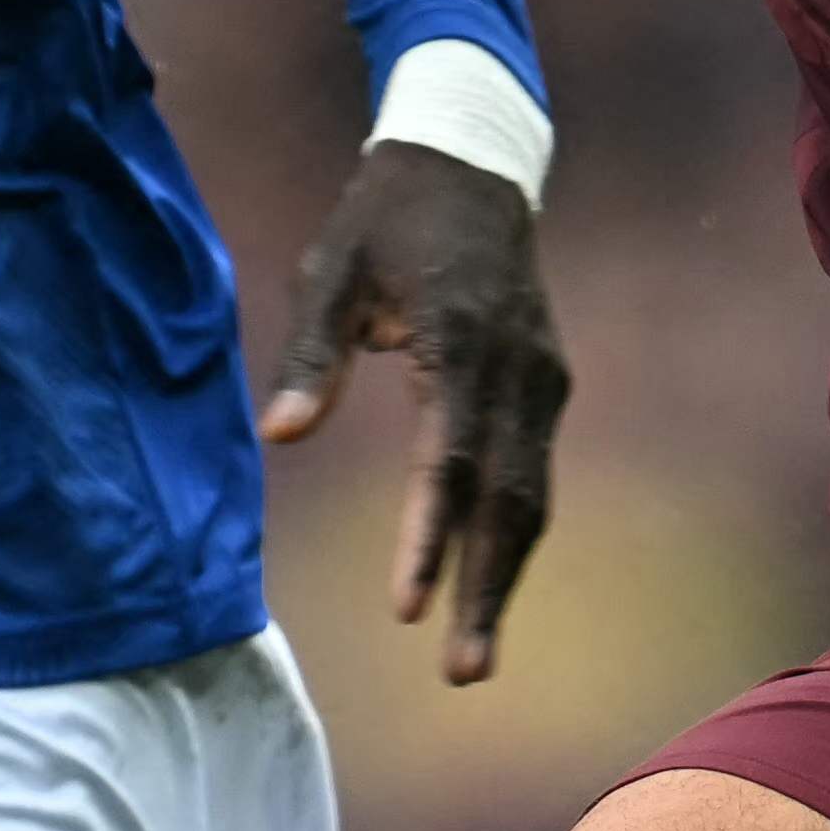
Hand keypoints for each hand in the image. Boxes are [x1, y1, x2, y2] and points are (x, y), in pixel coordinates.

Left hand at [264, 138, 566, 682]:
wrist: (473, 159)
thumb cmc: (385, 216)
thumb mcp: (331, 268)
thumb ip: (312, 354)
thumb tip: (282, 436)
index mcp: (460, 337)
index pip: (450, 457)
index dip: (430, 535)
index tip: (407, 606)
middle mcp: (516, 367)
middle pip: (509, 499)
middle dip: (485, 589)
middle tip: (462, 671)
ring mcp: (542, 378)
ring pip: (531, 496)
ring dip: (505, 577)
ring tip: (472, 656)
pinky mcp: (546, 385)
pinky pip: (534, 473)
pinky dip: (512, 536)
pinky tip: (488, 584)